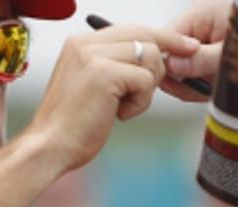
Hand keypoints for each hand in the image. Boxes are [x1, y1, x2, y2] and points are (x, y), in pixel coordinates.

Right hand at [23, 24, 202, 172]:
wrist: (50, 146)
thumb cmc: (73, 125)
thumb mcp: (93, 87)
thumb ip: (115, 67)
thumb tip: (154, 59)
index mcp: (81, 43)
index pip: (132, 28)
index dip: (163, 38)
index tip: (187, 45)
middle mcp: (85, 43)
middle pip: (146, 36)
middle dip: (165, 59)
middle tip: (168, 81)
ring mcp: (93, 56)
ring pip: (150, 58)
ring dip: (146, 89)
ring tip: (122, 107)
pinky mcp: (104, 74)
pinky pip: (145, 81)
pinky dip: (140, 103)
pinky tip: (119, 115)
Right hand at [163, 0, 232, 97]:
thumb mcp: (232, 49)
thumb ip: (203, 59)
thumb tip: (173, 66)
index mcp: (198, 16)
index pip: (167, 39)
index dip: (166, 61)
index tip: (176, 80)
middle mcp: (199, 31)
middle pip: (173, 59)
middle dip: (184, 79)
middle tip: (201, 89)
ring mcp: (205, 47)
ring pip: (185, 73)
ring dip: (198, 86)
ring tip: (217, 88)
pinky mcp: (213, 61)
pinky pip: (200, 77)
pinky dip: (207, 87)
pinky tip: (220, 89)